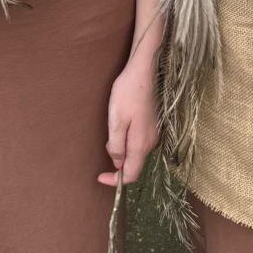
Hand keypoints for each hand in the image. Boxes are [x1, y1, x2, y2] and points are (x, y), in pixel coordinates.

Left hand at [97, 58, 159, 187]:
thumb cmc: (127, 94)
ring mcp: (153, 134)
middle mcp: (150, 143)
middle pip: (133, 165)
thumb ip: (117, 146)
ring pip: (135, 153)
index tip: (100, 177)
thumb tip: (117, 163)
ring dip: (122, 151)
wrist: (143, 72)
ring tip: (112, 131)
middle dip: (117, 163)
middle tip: (105, 144)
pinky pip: (138, 143)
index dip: (115, 181)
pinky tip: (121, 126)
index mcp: (140, 144)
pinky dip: (127, 143)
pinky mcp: (152, 126)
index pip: (130, 175)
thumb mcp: (116, 121)